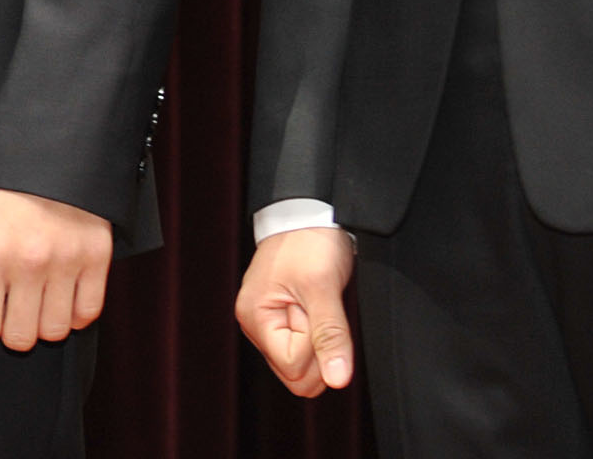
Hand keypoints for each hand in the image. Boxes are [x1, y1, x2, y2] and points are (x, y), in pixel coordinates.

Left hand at [0, 188, 112, 358]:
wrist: (52, 155)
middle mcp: (30, 262)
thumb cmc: (4, 192)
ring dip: (42, 325)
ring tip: (35, 303)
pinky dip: (73, 314)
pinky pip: (87, 313)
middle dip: (10, 335)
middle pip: (21, 337)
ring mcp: (67, 262)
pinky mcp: (97, 259)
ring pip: (55, 331)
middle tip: (8, 318)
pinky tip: (61, 296)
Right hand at [236, 225, 355, 395]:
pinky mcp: (281, 321)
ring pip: (300, 365)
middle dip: (317, 350)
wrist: (309, 214)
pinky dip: (317, 336)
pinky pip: (303, 350)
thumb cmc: (309, 241)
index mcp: (255, 316)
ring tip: (317, 306)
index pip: (292, 366)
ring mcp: (268, 323)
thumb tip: (337, 379)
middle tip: (319, 310)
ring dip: (318, 342)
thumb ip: (330, 335)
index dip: (316, 347)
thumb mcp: (323, 287)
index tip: (317, 311)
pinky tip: (316, 310)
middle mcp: (256, 325)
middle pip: (294, 373)